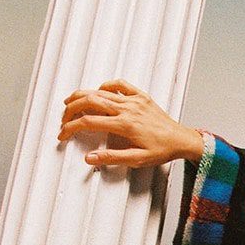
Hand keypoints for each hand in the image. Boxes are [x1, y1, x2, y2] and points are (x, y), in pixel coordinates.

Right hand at [57, 79, 202, 168]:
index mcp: (124, 125)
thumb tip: (90, 158)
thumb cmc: (162, 150)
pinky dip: (106, 85)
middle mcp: (127, 109)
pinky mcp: (141, 96)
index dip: (70, 128)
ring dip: (82, 96)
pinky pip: (120, 84)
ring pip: (100, 91)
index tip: (63, 134)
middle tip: (63, 118)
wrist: (182, 140)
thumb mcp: (137, 160)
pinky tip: (98, 91)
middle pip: (89, 101)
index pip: (88, 122)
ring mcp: (134, 100)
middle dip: (70, 109)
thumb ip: (112, 158)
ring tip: (70, 103)